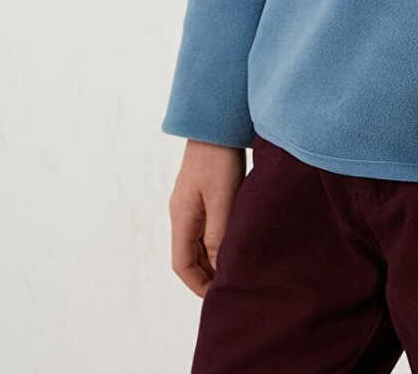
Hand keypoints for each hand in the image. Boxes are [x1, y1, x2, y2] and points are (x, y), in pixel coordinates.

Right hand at [169, 139, 245, 294]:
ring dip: (213, 257)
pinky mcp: (202, 192)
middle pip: (189, 255)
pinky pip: (206, 226)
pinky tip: (236, 240)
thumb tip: (219, 266)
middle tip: (231, 286)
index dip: (198, 284)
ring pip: (198, 241)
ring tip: (237, 267)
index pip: (181, 264)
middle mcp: (182, 212)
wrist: (216, 122)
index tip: (218, 295)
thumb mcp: (222, 198)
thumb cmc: (218, 159)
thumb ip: (219, 233)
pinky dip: (218, 239)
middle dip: (206, 274)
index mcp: (182, 217)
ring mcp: (190, 202)